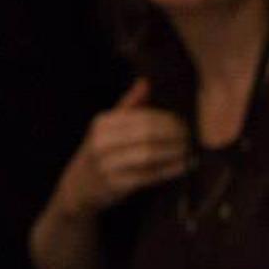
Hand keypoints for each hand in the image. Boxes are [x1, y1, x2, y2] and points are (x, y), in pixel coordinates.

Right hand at [57, 79, 189, 215]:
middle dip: (173, 134)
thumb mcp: (107, 127)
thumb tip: (146, 81)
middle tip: (190, 135)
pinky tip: (183, 166)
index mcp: (102, 124)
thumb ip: (128, 104)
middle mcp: (101, 143)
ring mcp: (107, 166)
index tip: (184, 122)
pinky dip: (169, 170)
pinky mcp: (115, 186)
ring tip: (189, 149)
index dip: (168, 120)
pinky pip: (148, 176)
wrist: (78, 187)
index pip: (143, 117)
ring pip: (149, 155)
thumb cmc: (100, 151)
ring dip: (174, 152)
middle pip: (147, 134)